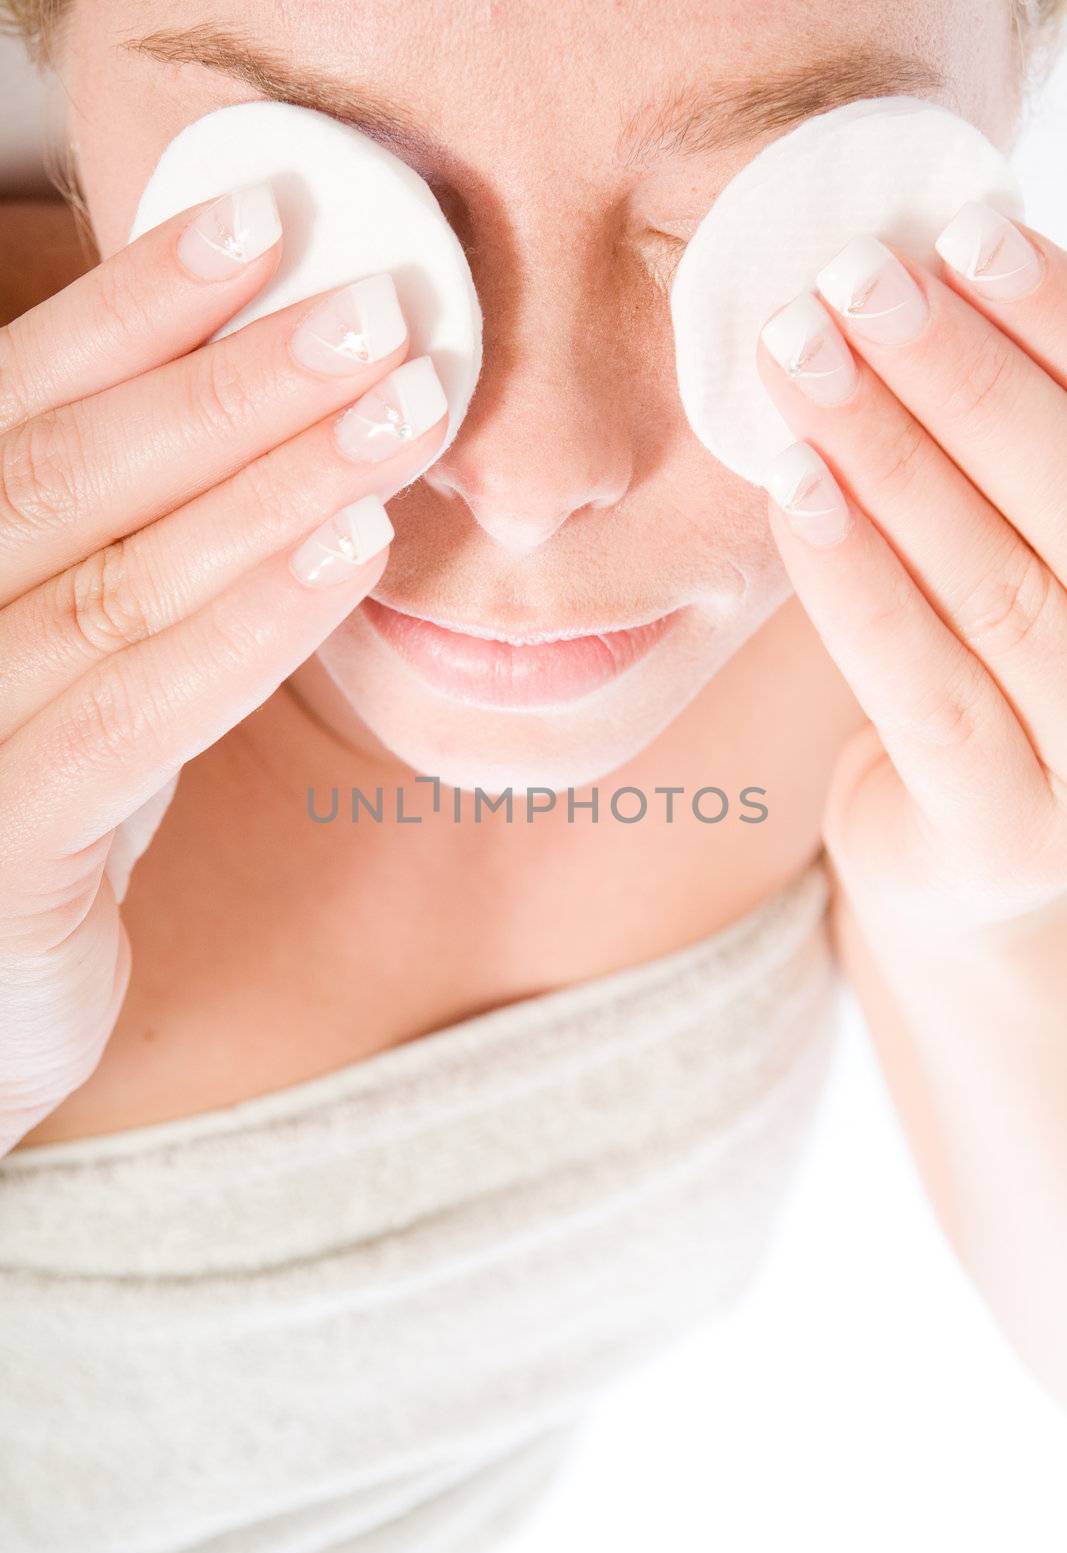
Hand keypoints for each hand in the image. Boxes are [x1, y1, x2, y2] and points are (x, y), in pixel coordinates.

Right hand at [0, 184, 447, 1152]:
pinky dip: (246, 626)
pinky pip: (134, 713)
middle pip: (71, 470)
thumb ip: (125, 568)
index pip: (22, 403)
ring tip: (399, 411)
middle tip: (375, 308)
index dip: (139, 307)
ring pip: (116, 578)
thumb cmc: (28, 828)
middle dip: (232, 381)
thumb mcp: (69, 677)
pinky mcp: (2, 842)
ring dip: (269, 484)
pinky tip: (347, 552)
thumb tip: (274, 440)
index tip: (260, 224)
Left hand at [754, 202, 1066, 935]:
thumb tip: (942, 272)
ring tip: (803, 358)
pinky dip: (859, 582)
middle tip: (853, 279)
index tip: (967, 229)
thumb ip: (1007, 460)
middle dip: (959, 374)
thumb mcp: (1021, 555)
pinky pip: (922, 689)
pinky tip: (796, 491)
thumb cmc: (991, 678)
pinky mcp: (1004, 836)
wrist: (967, 866)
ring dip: (893, 458)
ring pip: (996, 586)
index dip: (1059, 325)